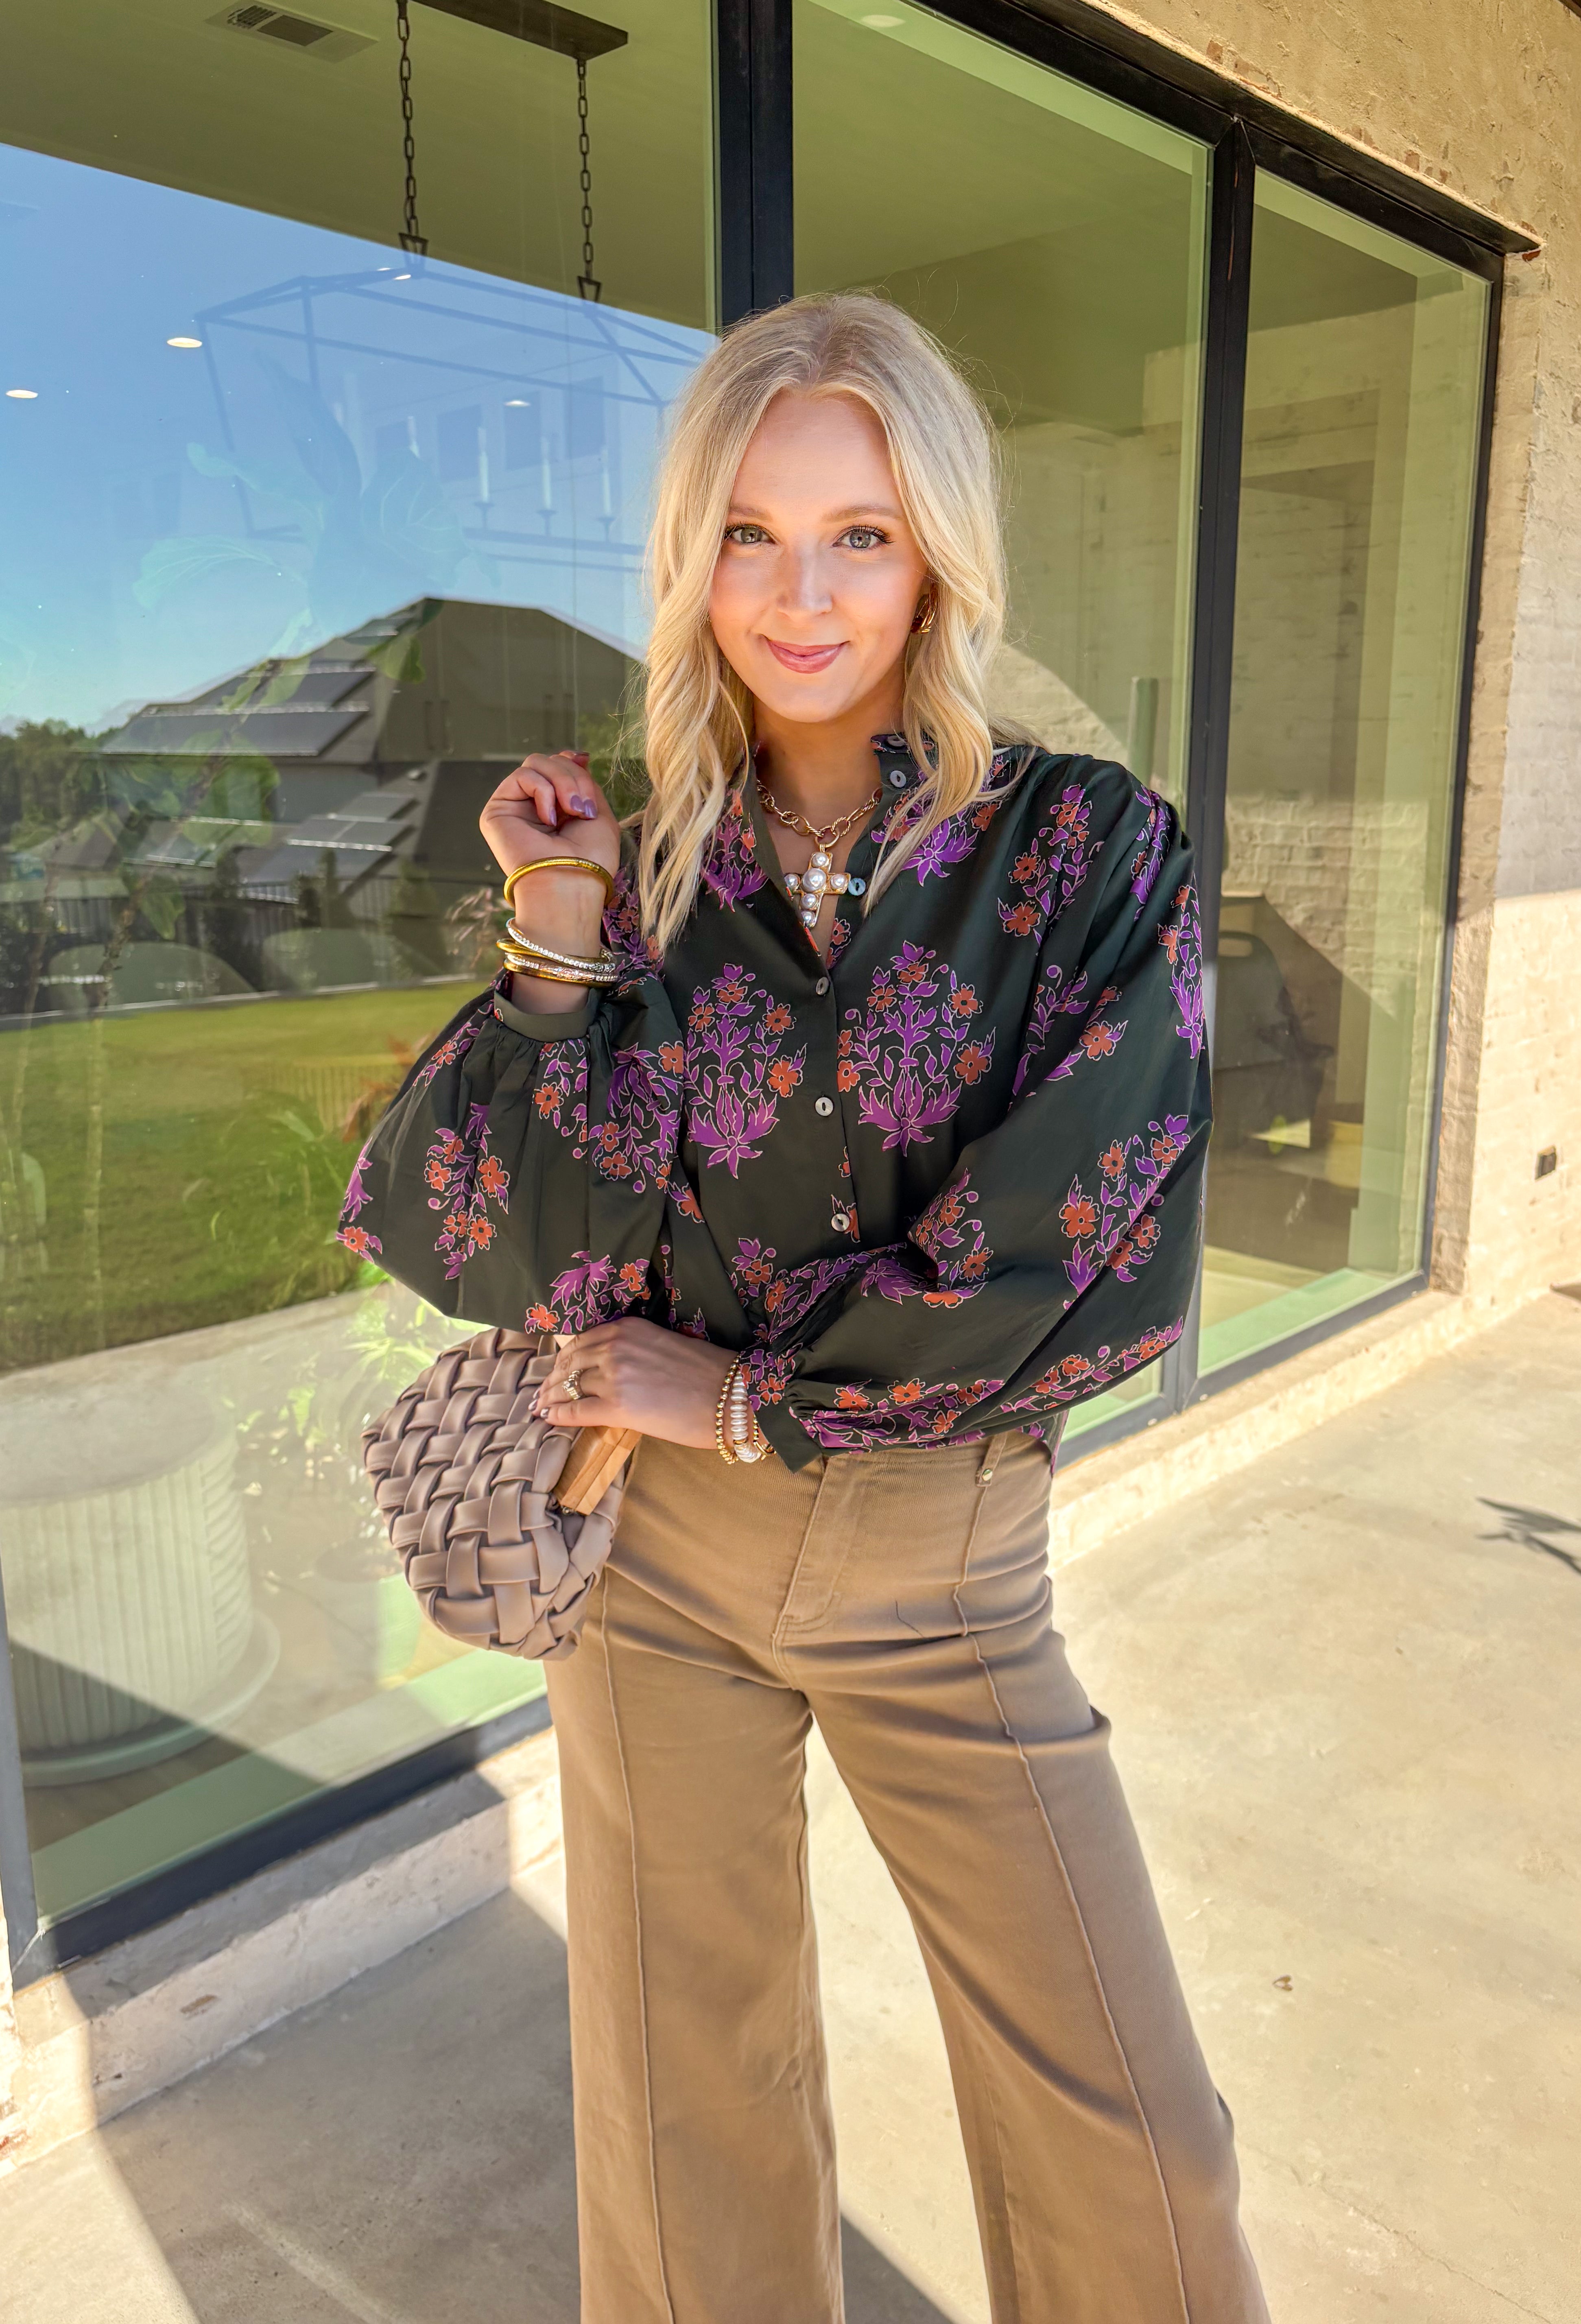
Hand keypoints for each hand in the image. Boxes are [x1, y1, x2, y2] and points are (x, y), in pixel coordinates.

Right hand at [480, 750, 621, 882]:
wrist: (570, 885)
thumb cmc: (590, 859)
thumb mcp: (598, 812)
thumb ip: (584, 782)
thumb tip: (576, 754)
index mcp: (557, 808)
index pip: (557, 765)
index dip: (569, 760)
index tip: (583, 761)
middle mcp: (534, 807)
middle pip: (550, 761)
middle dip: (573, 777)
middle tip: (583, 808)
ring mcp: (515, 808)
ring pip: (536, 763)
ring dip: (562, 781)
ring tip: (572, 811)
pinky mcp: (497, 811)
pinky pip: (522, 776)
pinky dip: (543, 791)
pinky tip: (549, 818)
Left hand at [536, 1320, 736, 1451]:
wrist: (732, 1397)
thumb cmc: (707, 1374)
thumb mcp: (664, 1345)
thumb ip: (633, 1350)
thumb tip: (609, 1367)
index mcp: (627, 1328)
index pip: (581, 1341)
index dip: (563, 1358)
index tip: (555, 1369)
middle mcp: (615, 1347)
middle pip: (569, 1363)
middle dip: (552, 1379)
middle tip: (541, 1392)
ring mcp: (614, 1377)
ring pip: (568, 1386)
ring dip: (550, 1397)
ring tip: (540, 1407)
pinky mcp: (618, 1407)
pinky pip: (575, 1410)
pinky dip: (558, 1415)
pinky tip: (548, 1419)